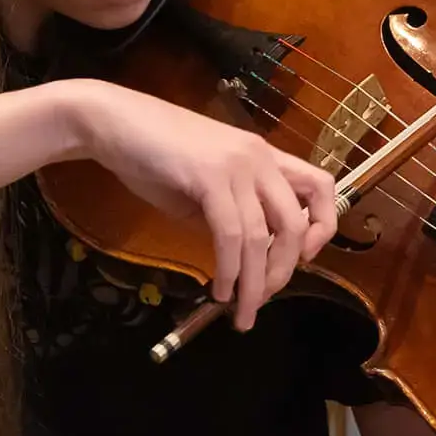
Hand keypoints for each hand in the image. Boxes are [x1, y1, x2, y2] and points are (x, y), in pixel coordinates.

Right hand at [66, 80, 339, 331]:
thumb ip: (231, 212)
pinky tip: (221, 289)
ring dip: (253, 283)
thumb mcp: (205, 185)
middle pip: (294, 223)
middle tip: (262, 299)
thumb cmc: (153, 153)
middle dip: (282, 272)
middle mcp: (259, 157)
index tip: (303, 258)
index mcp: (264, 156)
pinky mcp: (209, 176)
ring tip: (242, 312)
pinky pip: (230, 234)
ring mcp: (236, 164)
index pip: (321, 186)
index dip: (323, 227)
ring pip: (262, 236)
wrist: (112, 123)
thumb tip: (246, 256)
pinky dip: (229, 270)